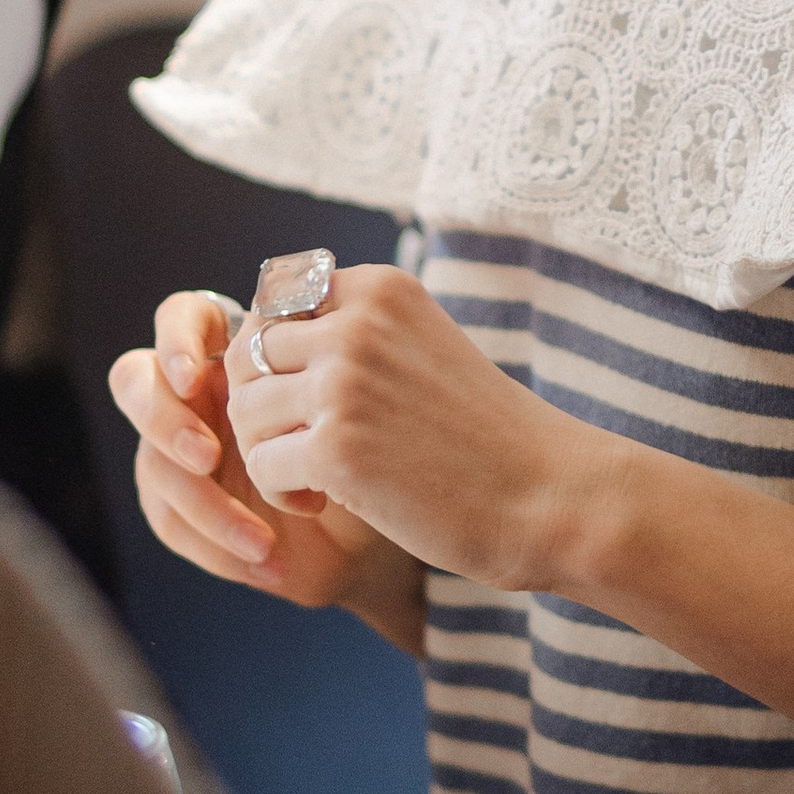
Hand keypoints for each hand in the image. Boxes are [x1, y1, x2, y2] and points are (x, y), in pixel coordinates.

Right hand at [109, 288, 417, 635]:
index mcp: (233, 351)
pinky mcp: (177, 503)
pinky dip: (215, 544)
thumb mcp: (360, 407)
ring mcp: (178, 447)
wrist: (377, 530)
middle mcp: (195, 393)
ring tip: (263, 538)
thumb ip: (324, 364)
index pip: (180, 315)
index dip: (175, 337)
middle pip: (134, 379)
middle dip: (164, 418)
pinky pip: (169, 519)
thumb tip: (308, 335)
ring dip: (205, 503)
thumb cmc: (374, 451)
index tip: (199, 373)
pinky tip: (266, 562)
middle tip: (208, 455)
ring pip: (153, 461)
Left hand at [228, 265, 599, 594]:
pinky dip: (281, 493)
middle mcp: (357, 324)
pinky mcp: (336, 450)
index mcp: (379, 290)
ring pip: (245, 412)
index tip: (314, 400)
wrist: (549, 496)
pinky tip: (324, 503)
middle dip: (264, 408)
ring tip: (316, 479)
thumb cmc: (484, 434)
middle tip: (304, 447)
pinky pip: (261, 467)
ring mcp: (344, 384)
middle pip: (249, 356)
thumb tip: (255, 339)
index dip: (276, 360)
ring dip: (269, 453)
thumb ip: (353, 333)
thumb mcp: (421, 348)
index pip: (274, 304)